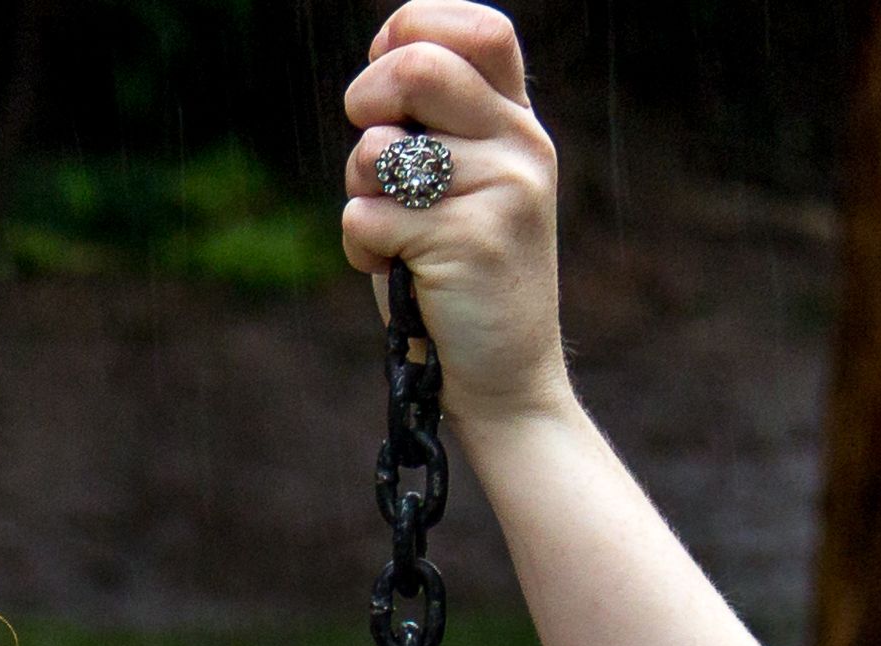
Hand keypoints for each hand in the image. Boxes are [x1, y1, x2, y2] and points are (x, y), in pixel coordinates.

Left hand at [340, 2, 570, 424]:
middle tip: (366, 147)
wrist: (502, 376)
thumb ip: (432, 128)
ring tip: (390, 234)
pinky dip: (359, 249)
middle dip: (366, 100)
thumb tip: (378, 67)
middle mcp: (521, 145)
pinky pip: (366, 218)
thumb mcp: (457, 188)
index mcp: (518, 123)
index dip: (413, 32)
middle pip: (420, 68)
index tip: (381, 80)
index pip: (481, 30)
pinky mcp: (468, 240)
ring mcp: (501, 190)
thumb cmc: (456, 277)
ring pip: (379, 151)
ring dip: (358, 191)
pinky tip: (395, 273)